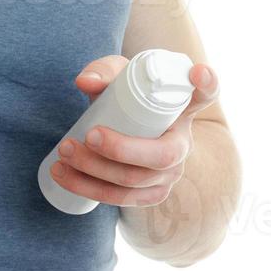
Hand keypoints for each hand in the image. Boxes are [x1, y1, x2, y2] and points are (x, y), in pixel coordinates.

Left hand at [47, 55, 219, 207]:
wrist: (120, 127)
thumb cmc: (123, 97)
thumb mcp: (116, 78)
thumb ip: (102, 72)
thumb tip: (84, 82)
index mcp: (182, 107)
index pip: (206, 93)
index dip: (207, 83)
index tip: (198, 71)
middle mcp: (183, 143)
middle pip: (162, 155)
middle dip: (121, 150)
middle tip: (88, 135)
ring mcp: (168, 174)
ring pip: (135, 181)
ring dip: (95, 170)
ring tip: (65, 150)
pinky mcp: (149, 194)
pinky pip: (121, 199)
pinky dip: (88, 188)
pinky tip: (63, 175)